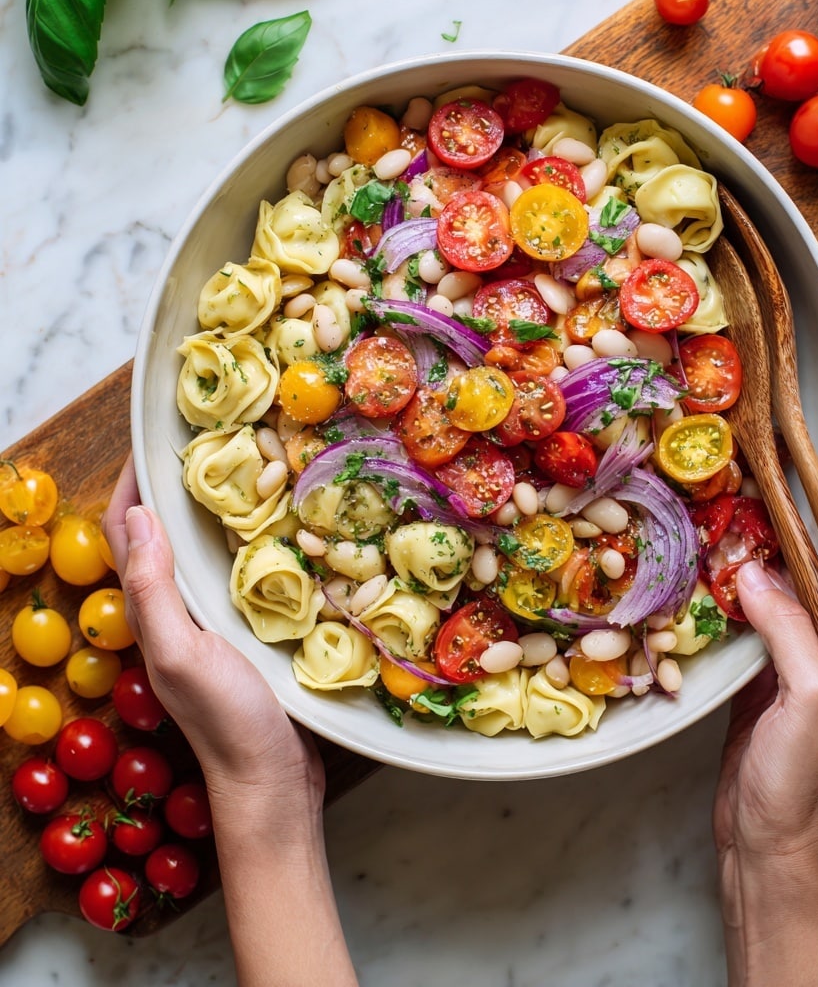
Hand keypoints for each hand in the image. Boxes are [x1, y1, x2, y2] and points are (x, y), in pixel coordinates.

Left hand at [102, 455, 357, 986]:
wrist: (275, 782)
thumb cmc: (228, 721)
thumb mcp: (183, 653)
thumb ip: (154, 590)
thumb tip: (140, 513)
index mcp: (152, 611)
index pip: (125, 530)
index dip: (130, 482)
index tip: (155, 436)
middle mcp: (177, 611)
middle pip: (164, 533)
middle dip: (177, 483)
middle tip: (215, 440)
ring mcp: (215, 622)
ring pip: (207, 550)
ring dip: (219, 508)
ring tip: (254, 465)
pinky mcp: (253, 633)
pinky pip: (248, 573)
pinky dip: (258, 541)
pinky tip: (291, 524)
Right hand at [713, 471, 817, 985]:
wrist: (765, 847)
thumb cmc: (803, 788)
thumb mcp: (812, 702)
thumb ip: (791, 632)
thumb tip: (753, 574)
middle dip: (816, 536)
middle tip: (786, 490)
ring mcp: (802, 673)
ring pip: (792, 601)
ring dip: (772, 563)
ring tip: (746, 520)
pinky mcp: (762, 686)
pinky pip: (754, 627)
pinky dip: (738, 598)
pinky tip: (717, 576)